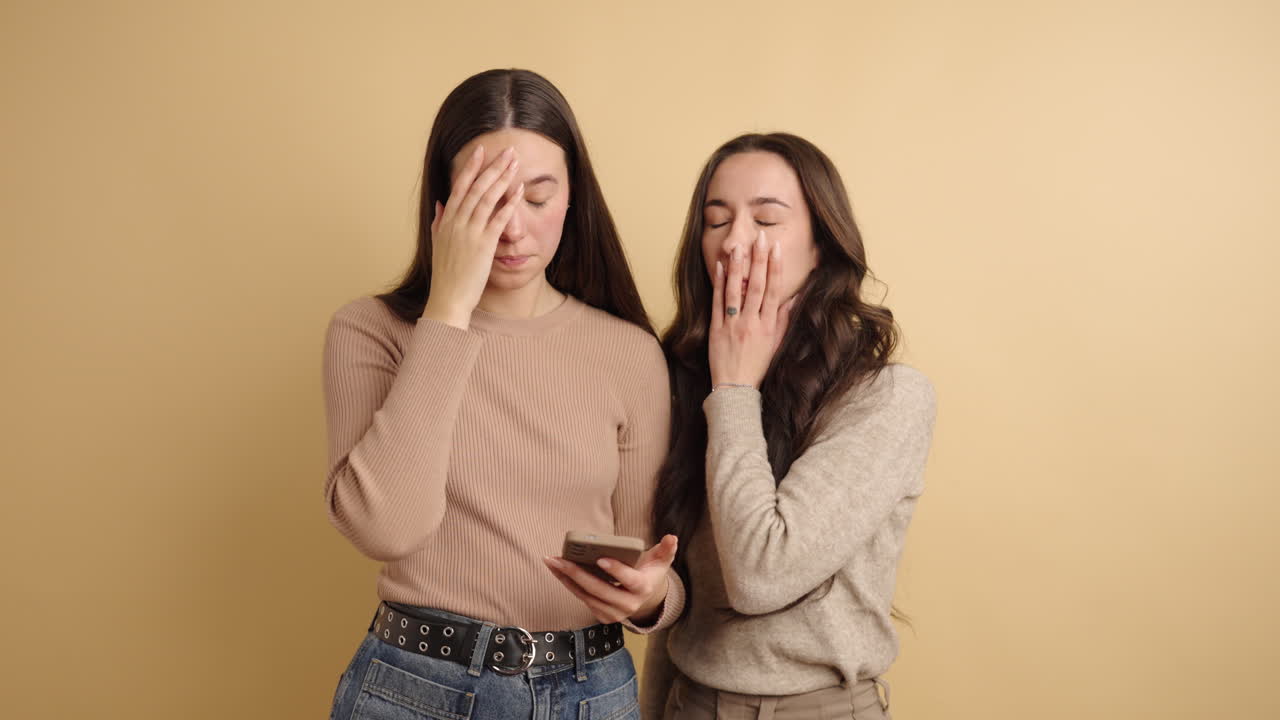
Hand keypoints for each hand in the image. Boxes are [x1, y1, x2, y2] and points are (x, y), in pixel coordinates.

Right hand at [421, 146, 523, 328]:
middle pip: (475, 187)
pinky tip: (519, 190)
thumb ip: (438, 222)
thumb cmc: (446, 275)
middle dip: (492, 167)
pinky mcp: (483, 245)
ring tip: (514, 163)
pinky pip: (498, 219)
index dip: (470, 168)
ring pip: (486, 198)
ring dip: (502, 178)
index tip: (480, 150)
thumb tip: (440, 203)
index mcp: (445, 221)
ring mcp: (469, 233)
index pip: (458, 187)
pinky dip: (509, 203)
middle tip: (507, 151)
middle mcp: (455, 223)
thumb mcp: (437, 244)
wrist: (448, 299)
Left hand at [542, 535, 677, 624]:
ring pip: (586, 596)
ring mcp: (614, 613)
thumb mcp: (661, 561)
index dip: (616, 570)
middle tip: (559, 558)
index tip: (600, 558)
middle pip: (599, 589)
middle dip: (577, 573)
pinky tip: (558, 571)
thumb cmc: (650, 573)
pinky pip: (582, 599)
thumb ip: (666, 549)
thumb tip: (671, 537)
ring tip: (552, 562)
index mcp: (643, 589)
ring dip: (566, 579)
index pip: (629, 580)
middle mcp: (628, 605)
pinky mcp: (602, 615)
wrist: (646, 599)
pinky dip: (569, 585)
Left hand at [709, 229, 796, 387]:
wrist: (735, 389)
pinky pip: (718, 303)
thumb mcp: (777, 344)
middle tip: (760, 237)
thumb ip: (784, 320)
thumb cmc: (758, 366)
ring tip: (739, 246)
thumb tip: (794, 298)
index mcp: (769, 326)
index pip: (774, 291)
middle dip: (759, 260)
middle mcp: (752, 323)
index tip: (776, 249)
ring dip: (738, 267)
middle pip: (757, 286)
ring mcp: (733, 325)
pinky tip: (721, 267)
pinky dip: (719, 284)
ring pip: (736, 291)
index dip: (775, 267)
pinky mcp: (716, 329)